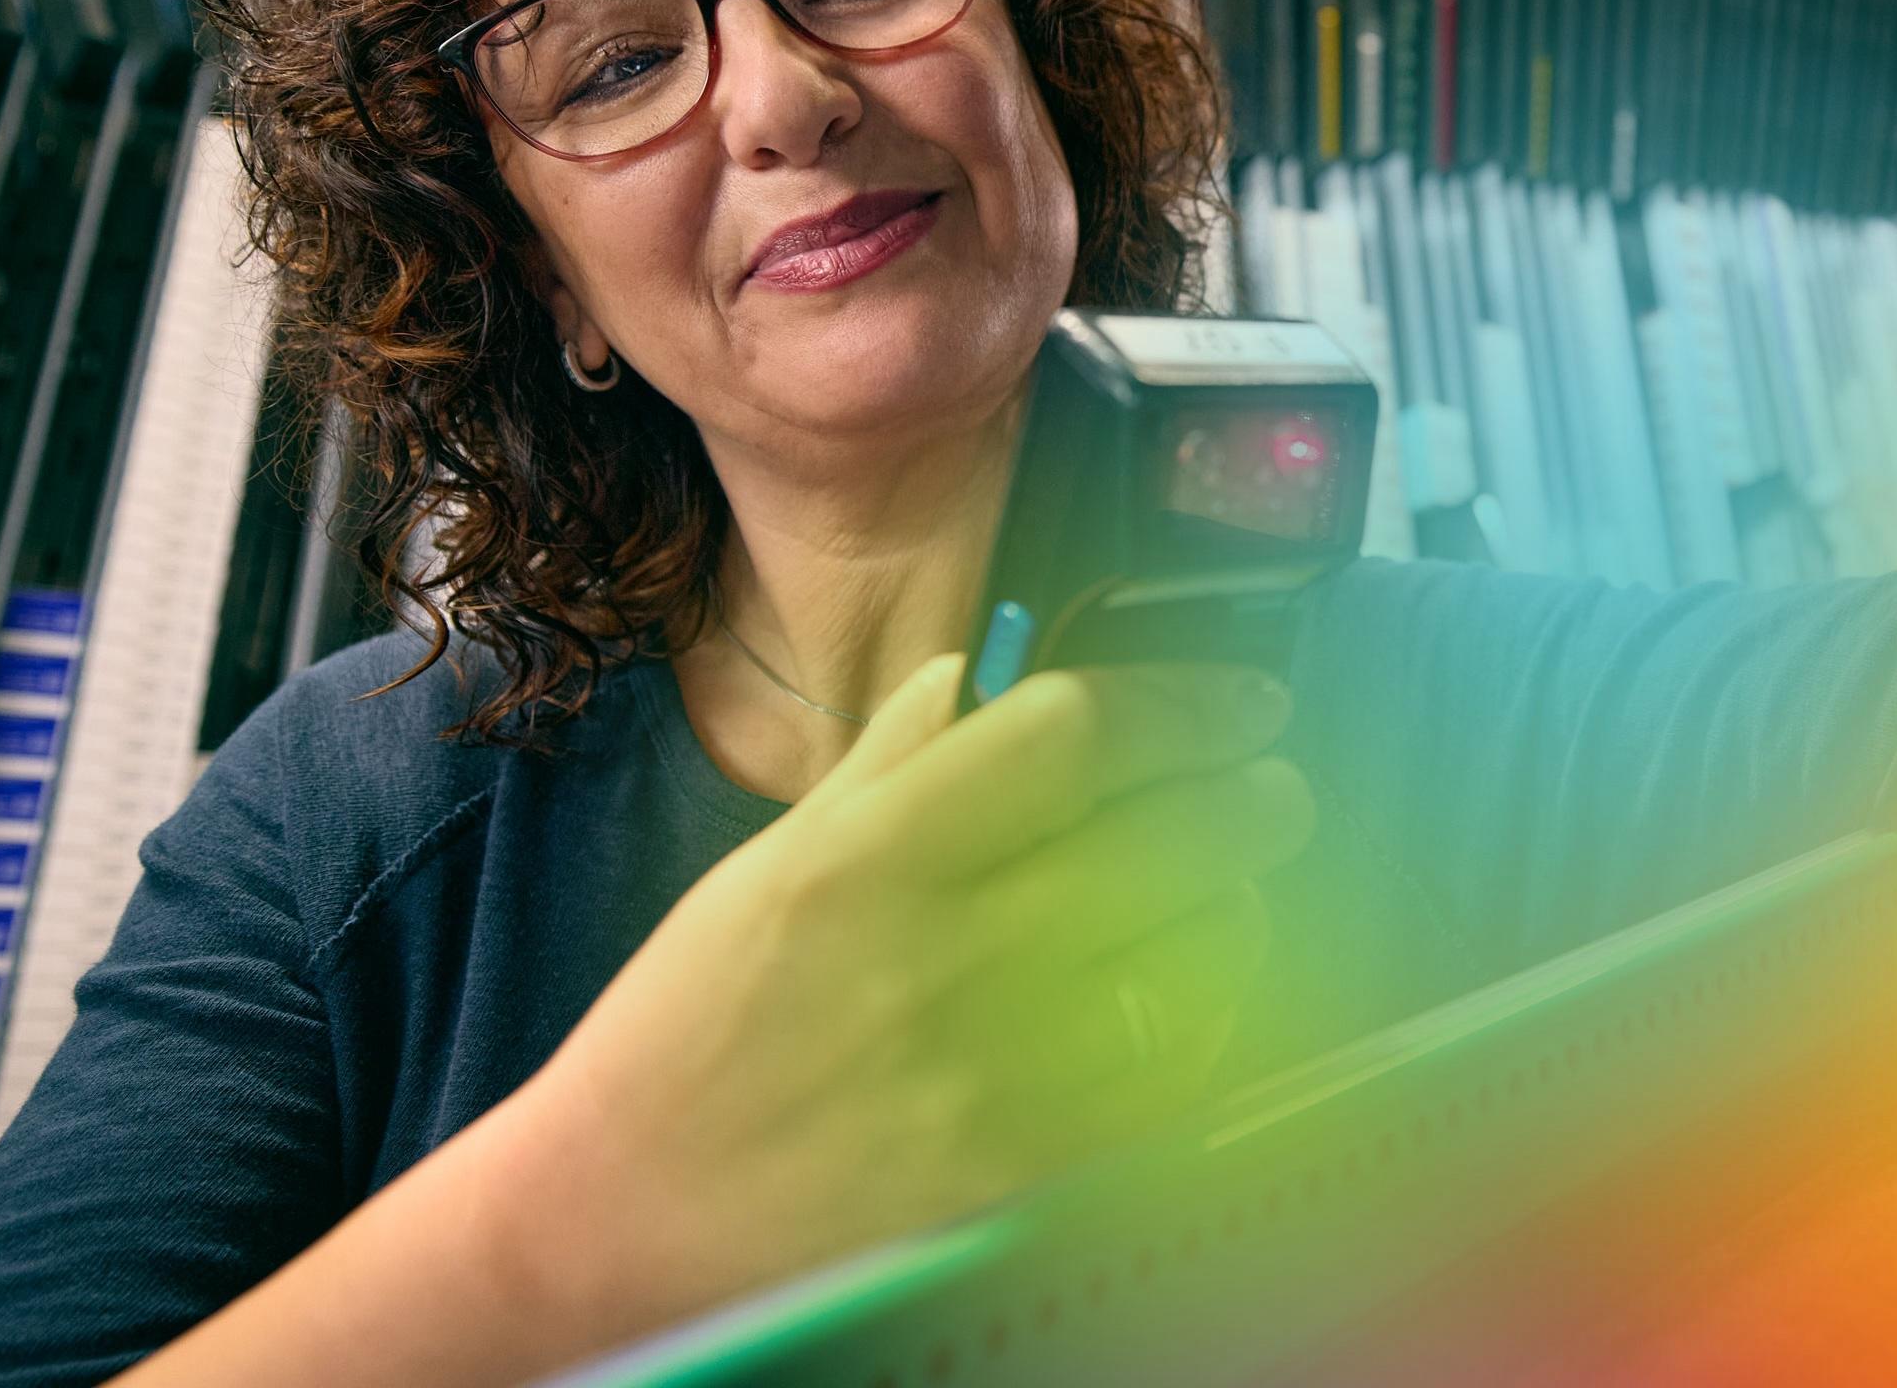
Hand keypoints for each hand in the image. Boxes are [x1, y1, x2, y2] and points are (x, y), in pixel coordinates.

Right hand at [502, 655, 1313, 1339]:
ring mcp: (990, 1069)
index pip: (1071, 735)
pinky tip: (1203, 991)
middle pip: (1162, 833)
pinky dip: (1210, 1018)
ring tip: (1238, 887)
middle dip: (1249, 796)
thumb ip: (884, 768)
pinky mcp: (1024, 1168)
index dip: (1182, 706)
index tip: (1240, 706)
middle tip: (1274, 786)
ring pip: (1191, 949)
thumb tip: (978, 673)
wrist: (622, 1222)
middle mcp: (935, 952)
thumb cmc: (684, 1036)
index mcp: (864, 858)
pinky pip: (1173, 1070)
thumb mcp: (761, 872)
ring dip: (1238, 903)